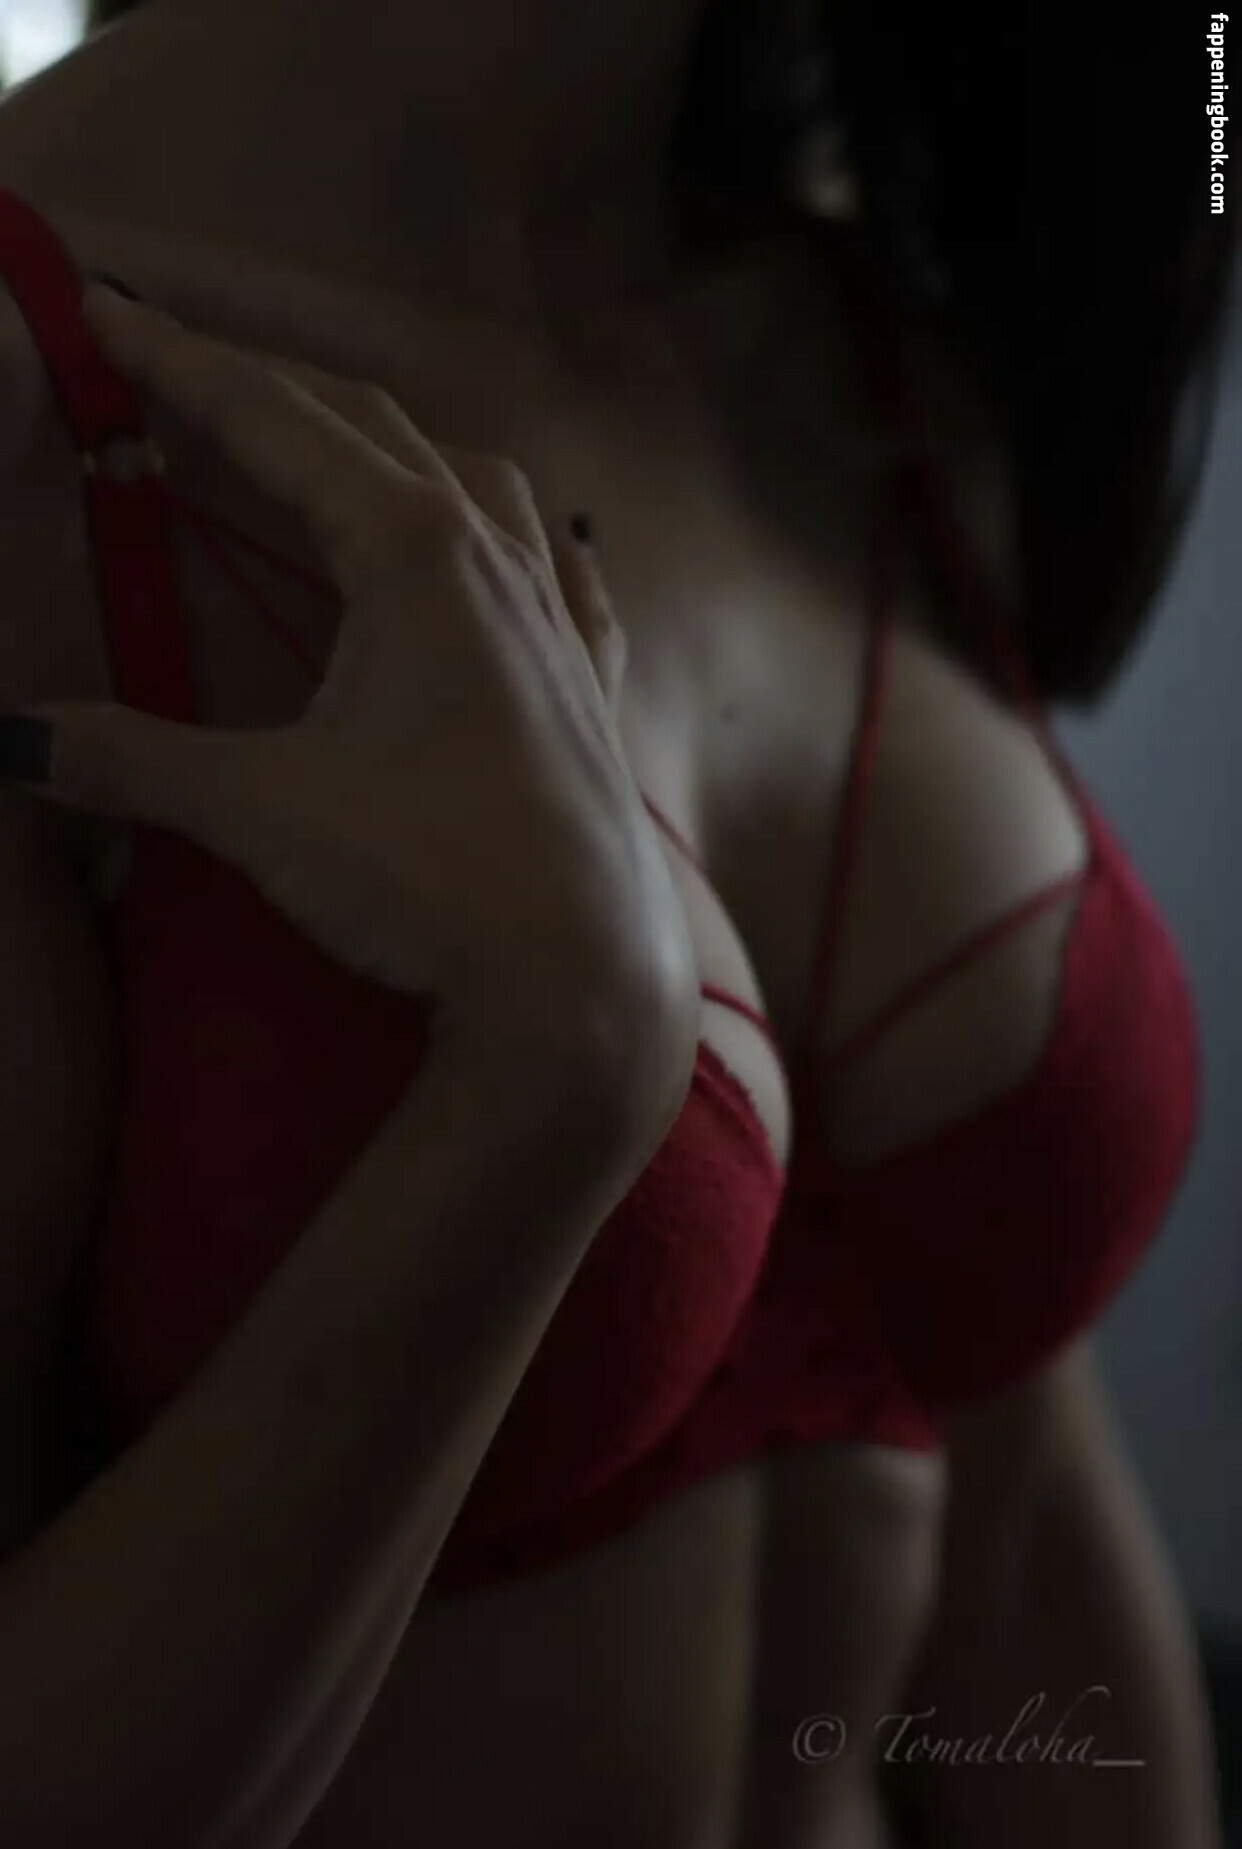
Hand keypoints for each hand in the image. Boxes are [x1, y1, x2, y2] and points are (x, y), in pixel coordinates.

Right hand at [3, 283, 697, 1058]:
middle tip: (181, 366)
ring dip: (395, 446)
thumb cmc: (427, 877)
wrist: (576, 978)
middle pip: (372, 431)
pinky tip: (531, 546)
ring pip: (480, 483)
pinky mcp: (591, 686)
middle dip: (269, 390)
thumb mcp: (261, 810)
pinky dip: (522, 536)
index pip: (277, 425)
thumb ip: (129, 760)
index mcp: (416, 552)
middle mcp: (498, 558)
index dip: (182, 365)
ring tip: (335, 446)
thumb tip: (6, 739)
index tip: (109, 311)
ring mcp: (559, 618)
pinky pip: (563, 572)